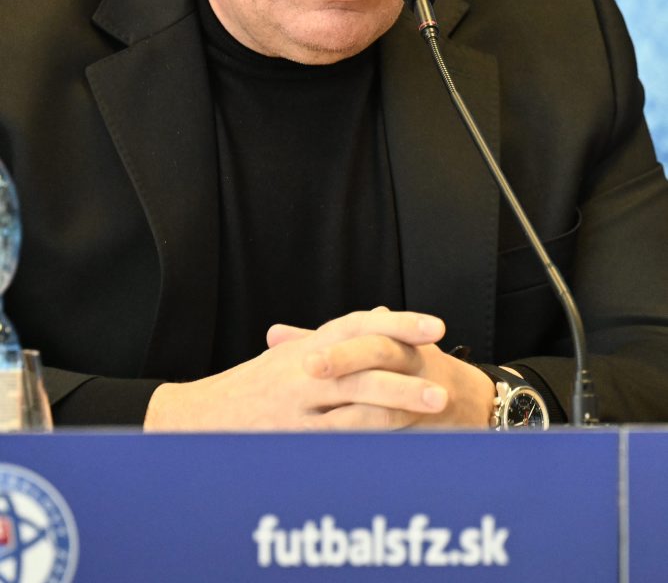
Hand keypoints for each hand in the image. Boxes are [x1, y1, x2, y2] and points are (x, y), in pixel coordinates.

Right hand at [144, 308, 451, 431]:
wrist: (199, 418)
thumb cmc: (251, 389)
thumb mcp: (289, 358)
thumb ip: (333, 340)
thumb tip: (377, 315)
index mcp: (309, 345)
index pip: (359, 325)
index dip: (400, 323)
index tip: (435, 327)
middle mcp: (306, 368)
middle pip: (366, 360)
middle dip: (409, 371)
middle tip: (445, 382)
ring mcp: (300, 402)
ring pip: (360, 399)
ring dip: (402, 405)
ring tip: (434, 408)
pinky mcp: (295, 435)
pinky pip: (342, 433)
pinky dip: (373, 434)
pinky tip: (399, 440)